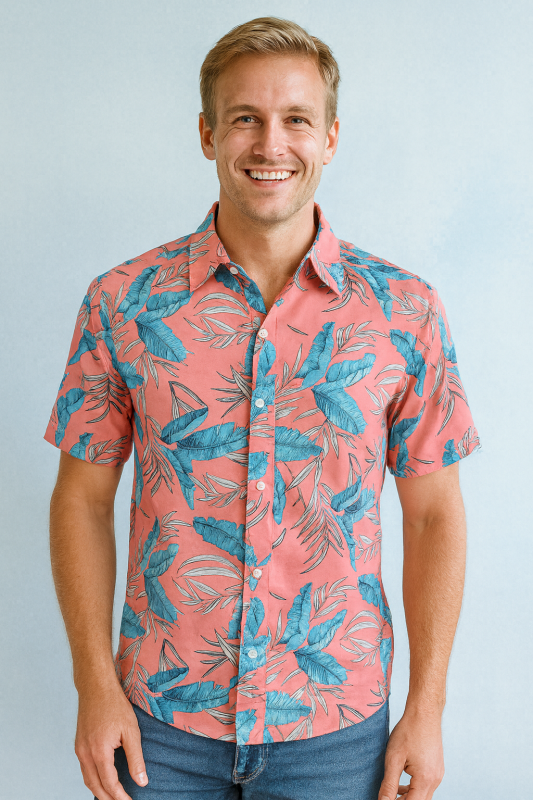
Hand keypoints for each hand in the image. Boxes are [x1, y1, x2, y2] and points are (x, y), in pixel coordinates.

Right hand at [74, 681, 147, 799]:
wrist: (96, 687)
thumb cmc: (115, 705)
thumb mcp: (131, 731)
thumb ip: (135, 758)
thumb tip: (142, 782)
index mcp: (99, 752)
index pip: (109, 784)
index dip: (120, 797)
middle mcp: (85, 754)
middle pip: (96, 786)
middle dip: (108, 798)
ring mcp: (79, 749)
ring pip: (88, 780)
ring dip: (100, 791)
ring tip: (113, 797)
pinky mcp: (78, 745)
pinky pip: (84, 769)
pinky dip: (93, 780)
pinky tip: (103, 780)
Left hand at [377, 707, 444, 798]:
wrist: (424, 712)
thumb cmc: (408, 731)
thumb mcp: (394, 758)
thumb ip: (389, 784)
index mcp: (425, 780)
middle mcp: (435, 780)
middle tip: (386, 797)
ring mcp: (438, 774)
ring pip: (422, 796)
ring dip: (407, 797)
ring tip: (391, 793)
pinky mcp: (437, 768)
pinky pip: (425, 786)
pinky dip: (413, 789)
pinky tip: (402, 784)